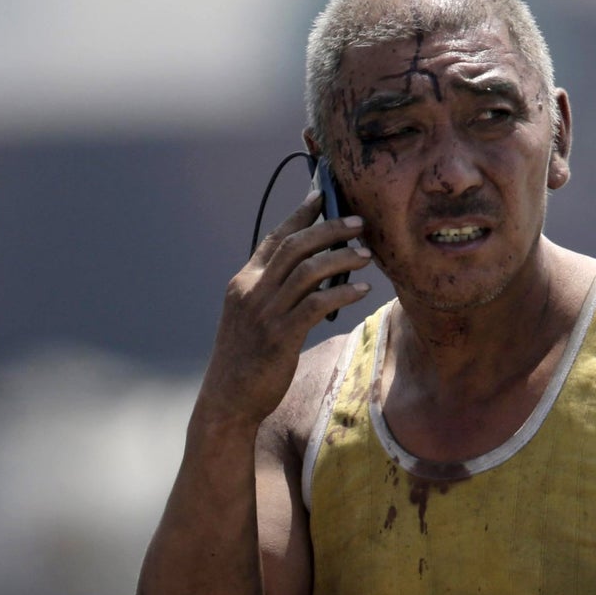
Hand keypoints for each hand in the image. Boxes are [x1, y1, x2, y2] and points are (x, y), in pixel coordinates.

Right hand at [201, 191, 369, 427]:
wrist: (229, 399)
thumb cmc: (246, 359)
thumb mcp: (252, 317)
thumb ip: (274, 292)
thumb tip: (312, 272)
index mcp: (244, 282)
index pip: (274, 238)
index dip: (300, 215)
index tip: (323, 195)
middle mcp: (252, 291)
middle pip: (295, 246)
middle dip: (329, 228)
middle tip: (358, 222)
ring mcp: (265, 313)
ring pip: (308, 270)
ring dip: (341, 258)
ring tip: (366, 255)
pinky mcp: (280, 337)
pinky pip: (317, 304)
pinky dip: (342, 293)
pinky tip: (362, 290)